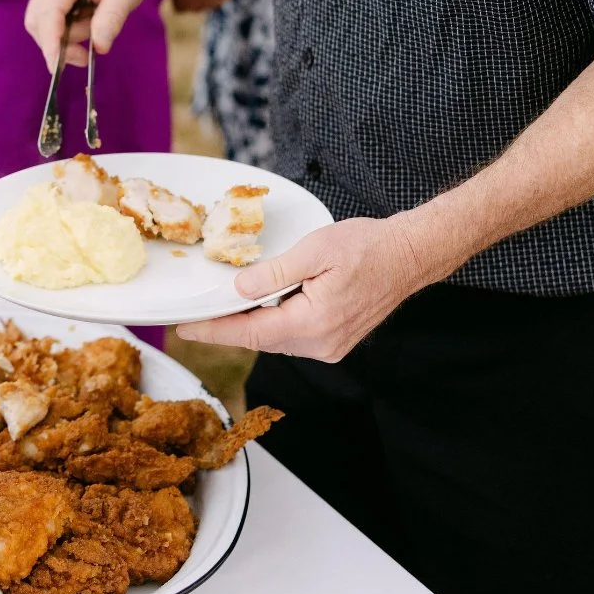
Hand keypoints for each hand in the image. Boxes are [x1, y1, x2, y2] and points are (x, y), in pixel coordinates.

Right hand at [26, 0, 155, 68]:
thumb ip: (110, 20)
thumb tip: (99, 47)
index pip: (49, 13)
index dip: (50, 42)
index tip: (55, 68)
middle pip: (39, 22)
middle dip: (61, 43)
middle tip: (88, 55)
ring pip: (42, 24)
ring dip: (67, 36)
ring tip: (96, 23)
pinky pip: (50, 20)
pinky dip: (67, 30)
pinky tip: (88, 21)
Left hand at [176, 216, 429, 362]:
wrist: (409, 256)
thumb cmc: (367, 246)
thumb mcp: (315, 250)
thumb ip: (274, 273)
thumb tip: (239, 290)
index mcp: (313, 324)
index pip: (251, 332)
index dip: (214, 330)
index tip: (184, 328)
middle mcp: (321, 345)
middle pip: (261, 339)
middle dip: (228, 327)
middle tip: (195, 316)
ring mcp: (330, 347)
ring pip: (277, 339)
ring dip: (251, 324)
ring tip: (223, 308)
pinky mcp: (335, 341)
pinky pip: (294, 335)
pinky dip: (273, 322)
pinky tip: (261, 306)